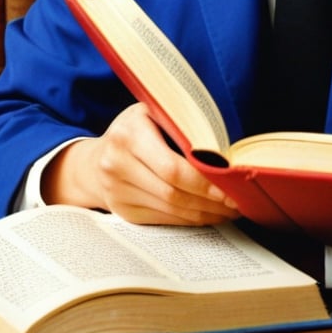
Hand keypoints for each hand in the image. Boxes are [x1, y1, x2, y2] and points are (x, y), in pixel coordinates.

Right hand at [41, 102, 239, 224]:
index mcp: (128, 135)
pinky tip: (207, 215)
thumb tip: (223, 144)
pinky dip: (188, 219)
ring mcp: (117, 193)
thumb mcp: (151, 113)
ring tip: (228, 210)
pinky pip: (162, 219)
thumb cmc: (134, 129)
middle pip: (173, 192)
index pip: (172, 168)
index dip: (204, 182)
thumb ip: (179, 123)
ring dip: (204, 213)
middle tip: (238, 202)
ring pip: (170, 210)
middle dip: (210, 201)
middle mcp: (117, 165)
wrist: (93, 160)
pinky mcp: (123, 213)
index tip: (231, 186)